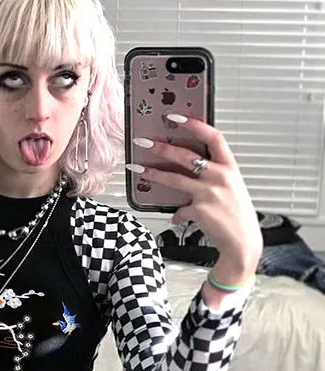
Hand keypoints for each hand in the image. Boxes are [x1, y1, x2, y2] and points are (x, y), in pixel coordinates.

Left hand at [128, 116, 262, 277]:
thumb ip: (212, 177)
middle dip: (162, 147)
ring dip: (153, 173)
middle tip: (144, 142)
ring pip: (174, 179)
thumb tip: (187, 175)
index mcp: (229, 167)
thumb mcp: (231, 188)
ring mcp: (210, 193)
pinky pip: (179, 210)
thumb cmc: (237, 215)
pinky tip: (176, 218)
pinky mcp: (200, 210)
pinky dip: (177, 214)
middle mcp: (220, 176)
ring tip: (137, 169)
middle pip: (186, 155)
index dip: (194, 124)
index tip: (175, 117)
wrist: (243, 242)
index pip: (213, 137)